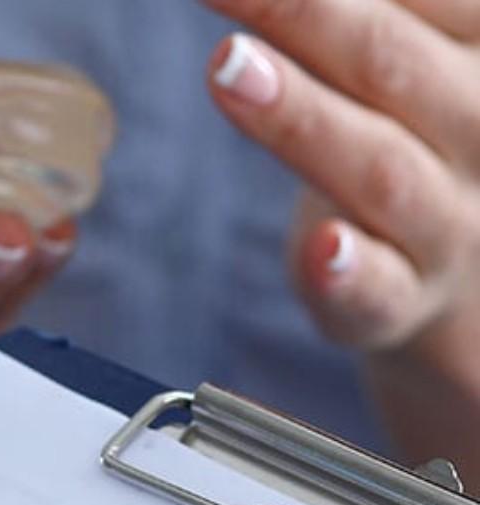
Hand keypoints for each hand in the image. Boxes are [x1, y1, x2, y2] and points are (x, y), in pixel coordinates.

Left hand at [201, 1, 479, 477]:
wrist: (466, 276)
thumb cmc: (418, 134)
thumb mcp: (415, 55)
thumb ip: (384, 14)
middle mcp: (479, 129)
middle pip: (390, 62)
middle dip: (307, 13)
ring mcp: (446, 222)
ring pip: (378, 168)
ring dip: (299, 118)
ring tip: (227, 68)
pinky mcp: (399, 299)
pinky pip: (379, 290)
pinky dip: (348, 272)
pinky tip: (320, 249)